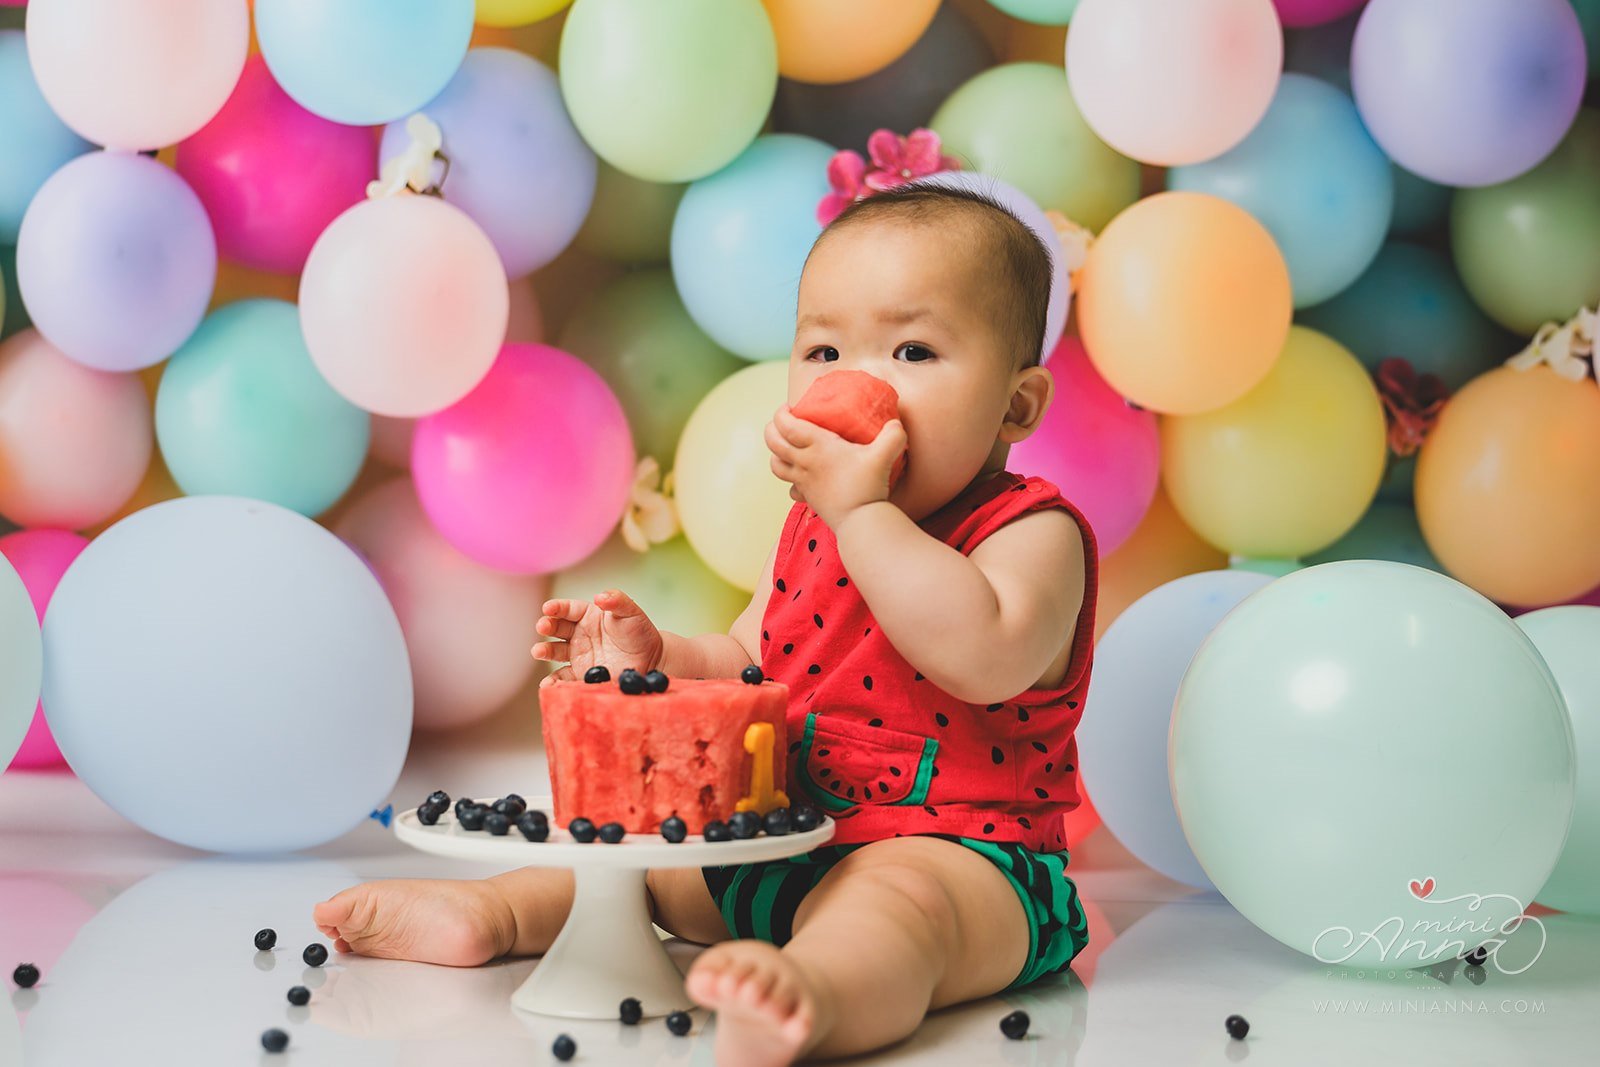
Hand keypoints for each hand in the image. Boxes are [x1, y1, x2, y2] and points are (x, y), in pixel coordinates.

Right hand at [531, 590, 663, 685]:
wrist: (651, 660)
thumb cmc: (640, 632)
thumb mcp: (631, 612)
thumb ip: (617, 601)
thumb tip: (599, 596)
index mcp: (588, 615)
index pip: (568, 609)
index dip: (557, 607)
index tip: (547, 608)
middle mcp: (579, 634)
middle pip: (557, 628)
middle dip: (547, 626)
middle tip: (542, 627)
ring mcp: (578, 654)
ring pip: (555, 651)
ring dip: (544, 650)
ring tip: (538, 651)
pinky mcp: (581, 674)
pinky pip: (563, 677)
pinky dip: (554, 681)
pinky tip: (548, 684)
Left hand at [766, 404, 906, 529]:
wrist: (858, 521)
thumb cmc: (867, 487)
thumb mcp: (883, 456)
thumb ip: (893, 436)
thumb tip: (896, 423)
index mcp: (818, 446)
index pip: (786, 425)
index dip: (781, 414)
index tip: (789, 407)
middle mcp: (805, 463)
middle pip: (773, 443)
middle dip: (772, 429)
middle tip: (782, 423)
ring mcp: (804, 482)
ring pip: (776, 465)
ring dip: (776, 454)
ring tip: (787, 448)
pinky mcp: (808, 498)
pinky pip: (790, 488)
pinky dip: (790, 481)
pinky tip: (800, 479)